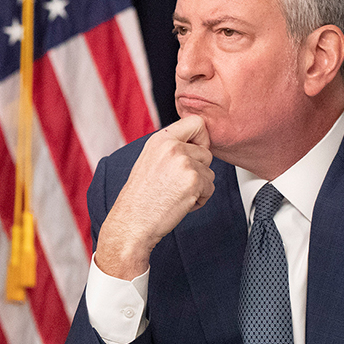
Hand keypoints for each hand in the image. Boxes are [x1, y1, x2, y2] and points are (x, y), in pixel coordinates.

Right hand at [94, 115, 213, 279]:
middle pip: (207, 152)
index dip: (201, 138)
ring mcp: (184, 163)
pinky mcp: (194, 181)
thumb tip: (197, 144)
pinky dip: (199, 199)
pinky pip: (210, 188)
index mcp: (160, 138)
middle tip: (177, 182)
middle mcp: (172, 147)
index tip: (193, 152)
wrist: (132, 221)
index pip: (197, 122)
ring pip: (210, 172)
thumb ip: (171, 148)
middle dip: (199, 169)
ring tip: (176, 193)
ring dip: (199, 186)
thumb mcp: (150, 160)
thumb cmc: (140, 197)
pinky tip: (180, 202)